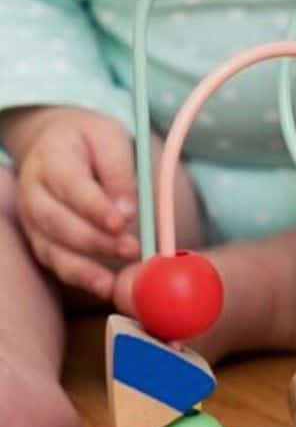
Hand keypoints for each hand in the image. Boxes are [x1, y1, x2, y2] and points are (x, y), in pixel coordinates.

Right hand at [4, 106, 139, 297]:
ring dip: (86, 269)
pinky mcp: (41, 239)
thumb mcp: (111, 138)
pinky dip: (79, 278)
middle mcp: (34, 191)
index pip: (70, 185)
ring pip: (52, 249)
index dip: (95, 207)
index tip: (122, 222)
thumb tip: (128, 212)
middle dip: (97, 241)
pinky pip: (56, 263)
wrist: (57, 142)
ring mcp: (33, 219)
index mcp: (51, 158)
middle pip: (59, 222)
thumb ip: (120, 172)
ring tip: (115, 282)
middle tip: (132, 249)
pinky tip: (104, 288)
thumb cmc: (90, 141)